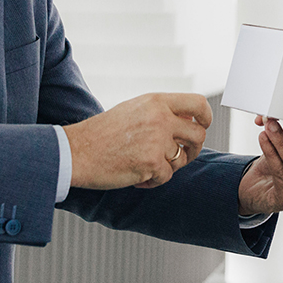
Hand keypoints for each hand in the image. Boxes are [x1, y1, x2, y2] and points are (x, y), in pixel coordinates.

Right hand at [63, 93, 211, 189]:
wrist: (76, 151)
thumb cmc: (103, 132)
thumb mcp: (134, 110)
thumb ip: (162, 112)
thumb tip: (190, 123)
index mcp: (156, 101)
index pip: (197, 103)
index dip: (206, 117)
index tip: (203, 127)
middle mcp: (160, 118)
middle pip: (198, 135)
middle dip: (193, 150)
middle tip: (182, 156)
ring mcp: (157, 140)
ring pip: (181, 159)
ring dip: (168, 167)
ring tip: (147, 165)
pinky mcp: (151, 163)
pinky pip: (166, 177)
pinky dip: (153, 181)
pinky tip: (137, 177)